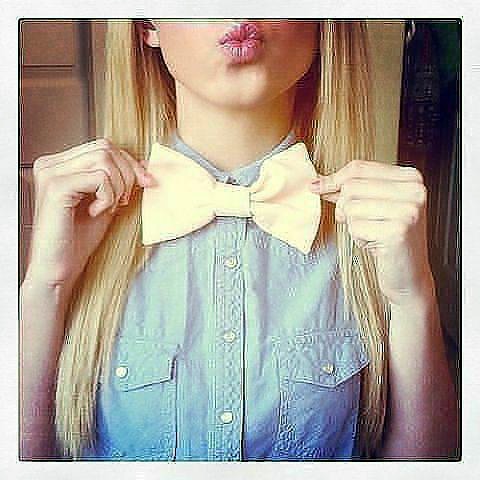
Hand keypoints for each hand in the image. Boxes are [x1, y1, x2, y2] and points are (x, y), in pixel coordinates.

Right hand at [25, 138, 154, 289]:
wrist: (58, 268)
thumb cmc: (77, 240)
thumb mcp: (107, 203)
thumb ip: (120, 182)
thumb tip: (145, 164)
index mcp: (60, 165)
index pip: (103, 147)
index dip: (129, 164)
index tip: (145, 183)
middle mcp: (52, 165)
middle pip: (105, 148)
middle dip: (127, 174)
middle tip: (124, 200)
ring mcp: (51, 174)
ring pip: (104, 159)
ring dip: (117, 186)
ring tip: (108, 207)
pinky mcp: (56, 187)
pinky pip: (99, 177)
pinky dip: (108, 196)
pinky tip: (96, 212)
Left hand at [310, 160, 434, 306]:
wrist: (409, 275)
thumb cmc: (390, 240)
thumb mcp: (373, 207)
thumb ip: (350, 190)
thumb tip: (318, 182)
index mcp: (410, 178)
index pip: (359, 168)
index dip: (334, 179)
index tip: (317, 186)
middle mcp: (414, 191)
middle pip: (351, 187)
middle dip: (345, 208)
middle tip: (361, 223)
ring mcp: (408, 210)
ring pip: (350, 207)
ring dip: (353, 225)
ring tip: (373, 234)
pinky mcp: (398, 231)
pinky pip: (355, 227)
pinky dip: (359, 239)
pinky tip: (376, 244)